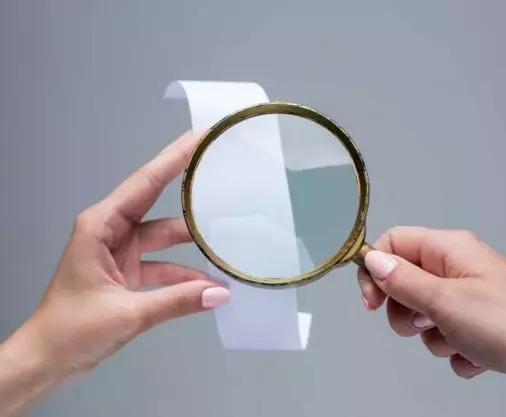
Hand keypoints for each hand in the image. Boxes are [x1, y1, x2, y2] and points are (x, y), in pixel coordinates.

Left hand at [0, 131, 228, 415]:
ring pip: (166, 238)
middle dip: (192, 195)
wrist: (47, 360)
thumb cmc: (70, 330)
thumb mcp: (128, 313)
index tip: (201, 138)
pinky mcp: (128, 272)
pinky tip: (209, 283)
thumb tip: (219, 293)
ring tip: (228, 243)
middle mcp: (112, 231)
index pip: (146, 183)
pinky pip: (164, 265)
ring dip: (194, 246)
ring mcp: (121, 251)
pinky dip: (185, 274)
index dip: (176, 157)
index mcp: (101, 225)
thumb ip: (177, 300)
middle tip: (224, 177)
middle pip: (160, 205)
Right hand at [358, 226, 505, 415]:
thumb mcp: (444, 301)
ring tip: (459, 340)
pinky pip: (447, 337)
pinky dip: (456, 351)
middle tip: (423, 323)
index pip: (394, 242)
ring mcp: (471, 297)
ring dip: (433, 337)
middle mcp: (460, 268)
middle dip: (406, 311)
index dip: (375, 269)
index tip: (372, 301)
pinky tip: (478, 354)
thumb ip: (402, 281)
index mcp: (450, 249)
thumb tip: (373, 260)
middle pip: (405, 282)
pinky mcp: (481, 325)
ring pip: (424, 315)